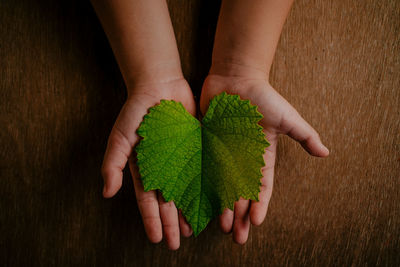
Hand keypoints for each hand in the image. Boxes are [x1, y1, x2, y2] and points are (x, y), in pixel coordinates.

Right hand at [101, 78, 195, 249]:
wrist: (159, 86)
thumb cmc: (136, 111)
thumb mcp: (120, 138)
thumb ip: (113, 164)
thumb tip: (107, 194)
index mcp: (144, 169)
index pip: (147, 200)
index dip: (151, 220)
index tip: (156, 239)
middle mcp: (163, 168)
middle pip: (167, 201)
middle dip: (170, 223)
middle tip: (176, 243)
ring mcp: (180, 160)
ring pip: (185, 192)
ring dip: (187, 212)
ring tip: (192, 230)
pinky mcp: (196, 149)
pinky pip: (201, 172)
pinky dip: (204, 188)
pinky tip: (209, 202)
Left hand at [200, 73, 328, 243]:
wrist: (235, 77)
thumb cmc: (262, 96)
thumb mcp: (286, 117)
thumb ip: (304, 135)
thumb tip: (326, 153)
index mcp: (261, 155)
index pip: (261, 187)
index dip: (259, 205)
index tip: (256, 222)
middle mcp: (242, 159)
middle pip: (241, 193)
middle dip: (240, 215)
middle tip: (237, 237)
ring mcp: (224, 154)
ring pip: (222, 187)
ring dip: (223, 208)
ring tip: (221, 228)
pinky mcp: (207, 146)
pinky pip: (206, 171)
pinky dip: (204, 188)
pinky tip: (202, 203)